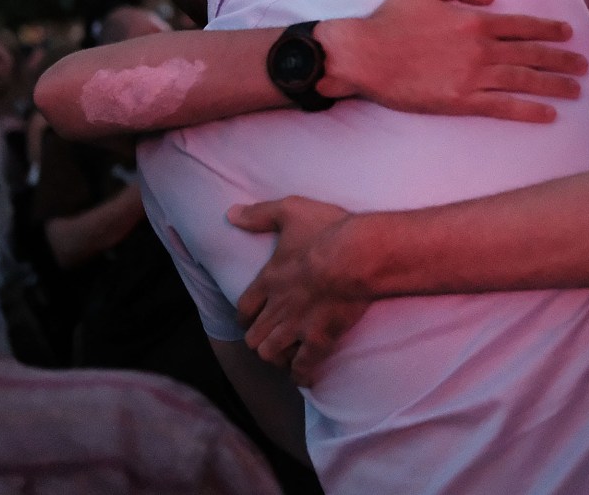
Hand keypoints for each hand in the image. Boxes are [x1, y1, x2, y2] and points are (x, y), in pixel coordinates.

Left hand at [230, 196, 370, 385]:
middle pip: (254, 337)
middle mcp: (277, 308)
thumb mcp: (290, 210)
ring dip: (276, 356)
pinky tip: (304, 377)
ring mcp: (297, 326)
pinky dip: (301, 374)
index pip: (244, 308)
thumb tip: (231, 214)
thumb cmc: (326, 231)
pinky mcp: (320, 339)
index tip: (250, 320)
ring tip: (285, 355)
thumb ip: (260, 214)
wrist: (357, 255)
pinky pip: (303, 366)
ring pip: (271, 354)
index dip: (245, 317)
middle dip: (259, 339)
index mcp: (268, 280)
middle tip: (270, 337)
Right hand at [318, 0, 587, 122]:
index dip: (550, 29)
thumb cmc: (389, 19)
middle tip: (585, 65)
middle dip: (563, 59)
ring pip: (525, 81)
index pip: (523, 24)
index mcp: (474, 19)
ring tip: (577, 89)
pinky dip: (530, 111)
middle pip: (532, 53)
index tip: (568, 33)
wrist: (363, 54)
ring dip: (555, 85)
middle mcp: (481, 48)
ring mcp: (473, 76)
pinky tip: (549, 115)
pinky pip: (504, 107)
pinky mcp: (461, 101)